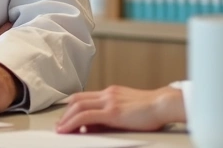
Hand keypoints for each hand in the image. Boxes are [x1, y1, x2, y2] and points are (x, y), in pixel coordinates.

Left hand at [55, 86, 185, 133]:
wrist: (164, 104)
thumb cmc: (152, 109)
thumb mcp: (128, 108)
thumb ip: (112, 114)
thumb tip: (97, 125)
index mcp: (112, 92)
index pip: (85, 96)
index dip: (72, 106)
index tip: (65, 117)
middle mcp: (108, 93)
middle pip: (77, 100)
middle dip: (65, 113)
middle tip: (58, 125)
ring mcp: (109, 101)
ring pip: (78, 106)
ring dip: (66, 119)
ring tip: (60, 130)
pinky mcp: (112, 112)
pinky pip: (86, 116)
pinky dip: (73, 122)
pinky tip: (67, 130)